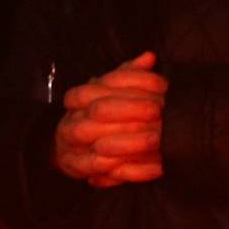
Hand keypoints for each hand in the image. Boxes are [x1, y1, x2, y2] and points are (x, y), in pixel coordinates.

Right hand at [55, 51, 166, 186]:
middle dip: (130, 110)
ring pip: (100, 143)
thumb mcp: (109, 92)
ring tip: (156, 139)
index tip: (160, 86)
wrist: (68, 149)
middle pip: (99, 111)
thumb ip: (128, 75)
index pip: (102, 84)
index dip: (130, 83)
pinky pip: (105, 171)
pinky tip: (154, 167)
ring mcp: (73, 146)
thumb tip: (149, 57)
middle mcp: (72, 120)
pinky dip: (130, 170)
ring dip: (130, 143)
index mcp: (78, 97)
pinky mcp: (80, 169)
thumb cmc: (96, 117)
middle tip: (158, 111)